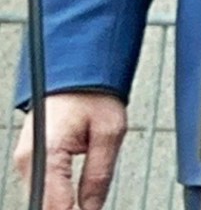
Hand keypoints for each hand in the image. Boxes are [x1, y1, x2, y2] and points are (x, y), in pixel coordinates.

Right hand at [11, 92, 125, 209]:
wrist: (74, 70)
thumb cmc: (92, 92)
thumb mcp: (110, 132)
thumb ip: (99, 175)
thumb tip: (92, 209)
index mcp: (45, 153)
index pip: (55, 206)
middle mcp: (27, 161)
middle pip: (44, 207)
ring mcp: (25, 162)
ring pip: (41, 202)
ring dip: (61, 209)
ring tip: (86, 208)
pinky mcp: (31, 161)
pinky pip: (42, 191)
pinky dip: (57, 202)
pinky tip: (74, 206)